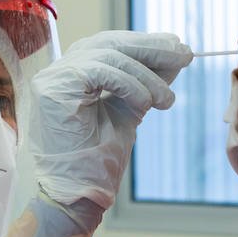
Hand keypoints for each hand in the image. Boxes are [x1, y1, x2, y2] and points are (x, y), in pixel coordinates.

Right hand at [28, 31, 192, 209]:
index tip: (178, 48)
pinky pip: (100, 71)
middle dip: (152, 49)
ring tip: (167, 100)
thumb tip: (176, 53)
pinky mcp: (53, 89)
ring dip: (146, 75)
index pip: (112, 45)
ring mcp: (53, 78)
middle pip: (110, 43)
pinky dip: (129, 84)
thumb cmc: (99, 159)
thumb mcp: (129, 110)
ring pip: (108, 55)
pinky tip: (147, 102)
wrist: (80, 193)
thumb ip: (146, 82)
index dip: (146, 44)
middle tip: (185, 55)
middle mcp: (59, 71)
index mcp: (74, 73)